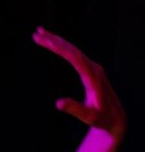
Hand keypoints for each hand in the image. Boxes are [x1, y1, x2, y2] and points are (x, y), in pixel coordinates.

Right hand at [33, 26, 126, 141]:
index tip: (45, 41)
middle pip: (72, 49)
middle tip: (36, 33)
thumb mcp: (89, 117)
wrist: (114, 116)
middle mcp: (94, 67)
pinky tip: (53, 44)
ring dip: (57, 41)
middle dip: (54, 40)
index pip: (74, 57)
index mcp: (93, 76)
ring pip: (73, 50)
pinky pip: (74, 55)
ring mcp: (92, 67)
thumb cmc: (101, 118)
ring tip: (39, 34)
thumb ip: (75, 109)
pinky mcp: (90, 69)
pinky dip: (62, 49)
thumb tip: (57, 103)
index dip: (59, 48)